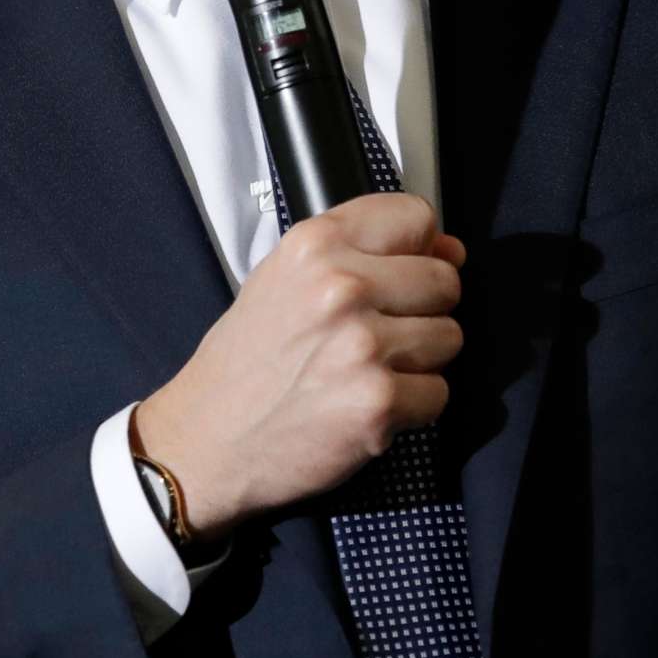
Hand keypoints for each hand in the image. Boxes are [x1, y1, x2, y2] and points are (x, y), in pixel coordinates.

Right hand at [134, 192, 464, 538]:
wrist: (206, 439)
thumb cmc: (245, 364)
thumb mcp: (285, 279)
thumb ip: (363, 254)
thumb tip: (451, 250)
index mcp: (315, 245)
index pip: (416, 217)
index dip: (419, 248)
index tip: (403, 270)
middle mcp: (341, 287)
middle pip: (444, 280)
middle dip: (421, 310)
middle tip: (374, 335)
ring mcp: (362, 345)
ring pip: (448, 337)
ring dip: (418, 361)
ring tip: (365, 371)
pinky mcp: (378, 402)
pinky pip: (438, 393)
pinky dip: (411, 408)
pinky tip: (364, 405)